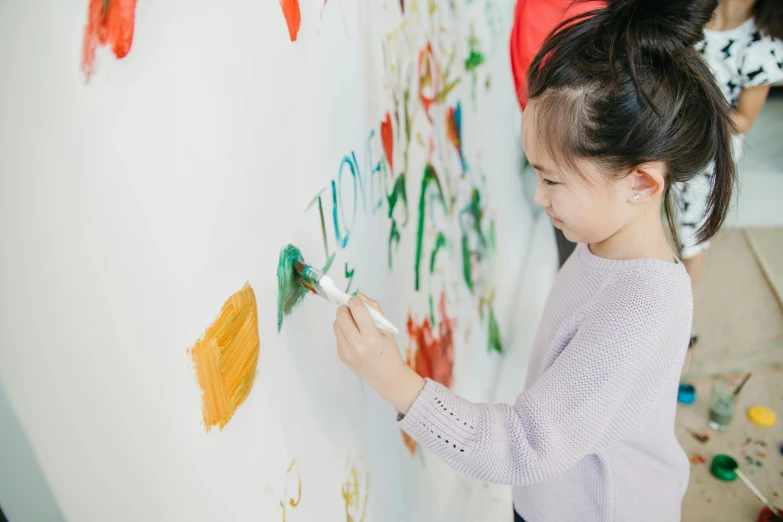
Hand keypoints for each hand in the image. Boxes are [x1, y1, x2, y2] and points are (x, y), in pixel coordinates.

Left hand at [333, 293, 424, 412]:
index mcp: (372, 337)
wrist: (387, 377)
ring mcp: (347, 351)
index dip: (355, 301)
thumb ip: (374, 309)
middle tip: (353, 309)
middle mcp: (357, 345)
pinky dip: (344, 331)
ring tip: (354, 323)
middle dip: (346, 308)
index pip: (357, 310)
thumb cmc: (389, 351)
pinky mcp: (341, 356)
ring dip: (343, 319)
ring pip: (336, 324)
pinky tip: (355, 337)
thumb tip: (359, 295)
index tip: (356, 300)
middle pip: (342, 315)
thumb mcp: (387, 329)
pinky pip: (338, 335)